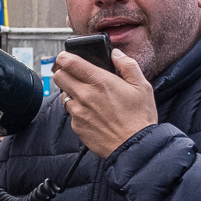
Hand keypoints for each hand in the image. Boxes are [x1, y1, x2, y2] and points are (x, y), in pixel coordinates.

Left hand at [56, 43, 158, 158]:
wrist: (135, 146)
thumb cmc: (140, 117)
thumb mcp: (142, 86)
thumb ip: (127, 65)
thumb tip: (115, 53)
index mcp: (100, 82)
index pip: (69, 62)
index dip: (65, 57)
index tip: (66, 57)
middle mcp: (85, 95)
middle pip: (58, 76)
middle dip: (64, 72)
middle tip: (75, 75)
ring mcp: (78, 112)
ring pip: (62, 95)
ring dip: (70, 92)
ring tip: (87, 96)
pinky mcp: (76, 126)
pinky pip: (70, 113)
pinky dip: (77, 110)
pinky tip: (92, 113)